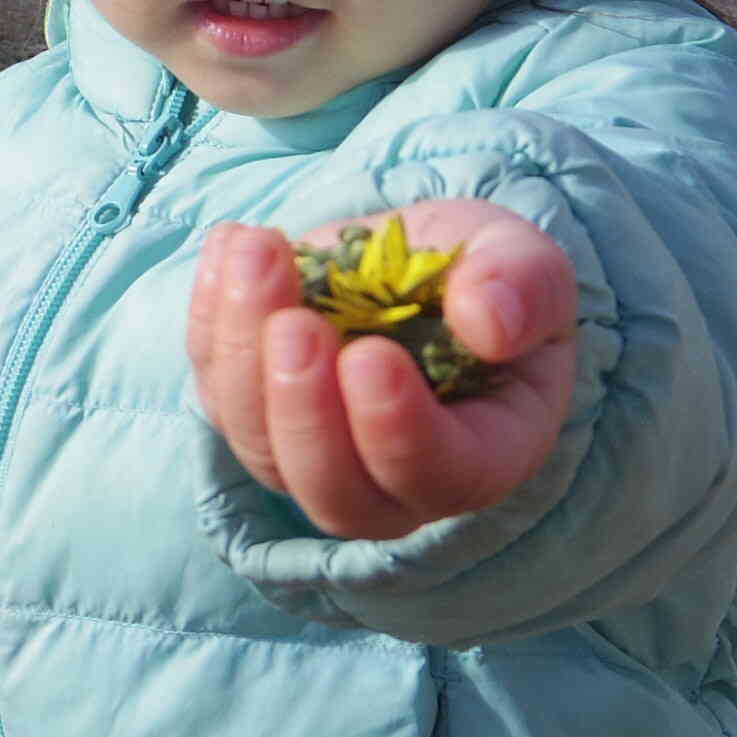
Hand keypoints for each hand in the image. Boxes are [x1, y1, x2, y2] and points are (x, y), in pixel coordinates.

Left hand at [186, 201, 579, 541]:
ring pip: (259, 445)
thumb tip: (488, 322)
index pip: (437, 475)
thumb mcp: (525, 262)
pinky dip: (211, 320)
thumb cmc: (486, 275)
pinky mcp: (252, 415)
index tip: (369, 355)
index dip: (397, 430)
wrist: (420, 261)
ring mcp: (310, 457)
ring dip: (243, 353)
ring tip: (257, 255)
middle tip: (295, 324)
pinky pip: (215, 391)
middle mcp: (390, 483)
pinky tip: (232, 247)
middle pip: (333, 490)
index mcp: (481, 455)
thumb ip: (522, 288)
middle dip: (303, 409)